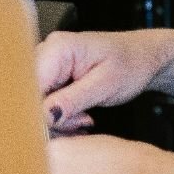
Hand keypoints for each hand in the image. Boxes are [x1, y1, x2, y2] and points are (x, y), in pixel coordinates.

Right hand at [34, 29, 173, 134]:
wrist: (143, 57)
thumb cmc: (131, 64)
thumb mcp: (105, 86)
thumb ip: (72, 101)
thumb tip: (43, 116)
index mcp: (58, 48)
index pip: (30, 84)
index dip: (39, 110)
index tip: (62, 126)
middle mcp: (47, 52)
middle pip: (30, 95)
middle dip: (52, 117)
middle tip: (81, 123)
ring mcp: (48, 64)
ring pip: (37, 102)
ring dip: (58, 119)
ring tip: (84, 120)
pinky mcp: (52, 76)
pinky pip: (46, 102)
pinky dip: (61, 115)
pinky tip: (79, 116)